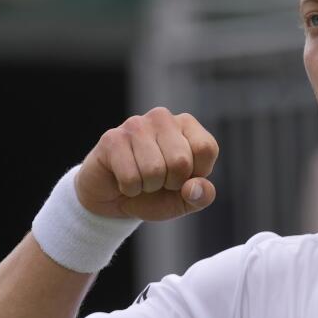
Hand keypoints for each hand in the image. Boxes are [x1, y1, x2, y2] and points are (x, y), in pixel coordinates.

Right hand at [76, 108, 218, 221]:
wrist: (114, 200)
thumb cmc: (156, 193)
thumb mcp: (186, 200)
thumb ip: (202, 195)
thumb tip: (192, 188)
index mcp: (187, 125)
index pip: (206, 148)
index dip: (195, 174)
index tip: (182, 176)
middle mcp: (162, 117)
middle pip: (181, 161)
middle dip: (170, 183)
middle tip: (158, 180)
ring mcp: (135, 125)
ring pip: (155, 170)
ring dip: (148, 186)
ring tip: (141, 179)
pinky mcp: (112, 139)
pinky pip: (131, 177)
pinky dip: (130, 189)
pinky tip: (124, 180)